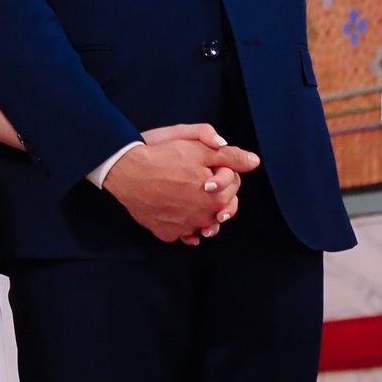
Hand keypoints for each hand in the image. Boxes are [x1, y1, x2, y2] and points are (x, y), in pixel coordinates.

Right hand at [140, 123, 243, 244]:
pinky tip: (176, 209)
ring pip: (203, 224)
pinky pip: (182, 233)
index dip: (223, 173)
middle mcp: (204, 218)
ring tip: (189, 197)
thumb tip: (253, 161)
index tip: (207, 166)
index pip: (233, 188)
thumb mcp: (199, 148)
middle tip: (201, 181)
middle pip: (221, 209)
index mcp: (216, 197)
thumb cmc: (162, 155)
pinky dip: (182, 223)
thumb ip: (230, 156)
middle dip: (216, 195)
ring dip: (202, 213)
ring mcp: (185, 229)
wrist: (127, 171)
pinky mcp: (167, 234)